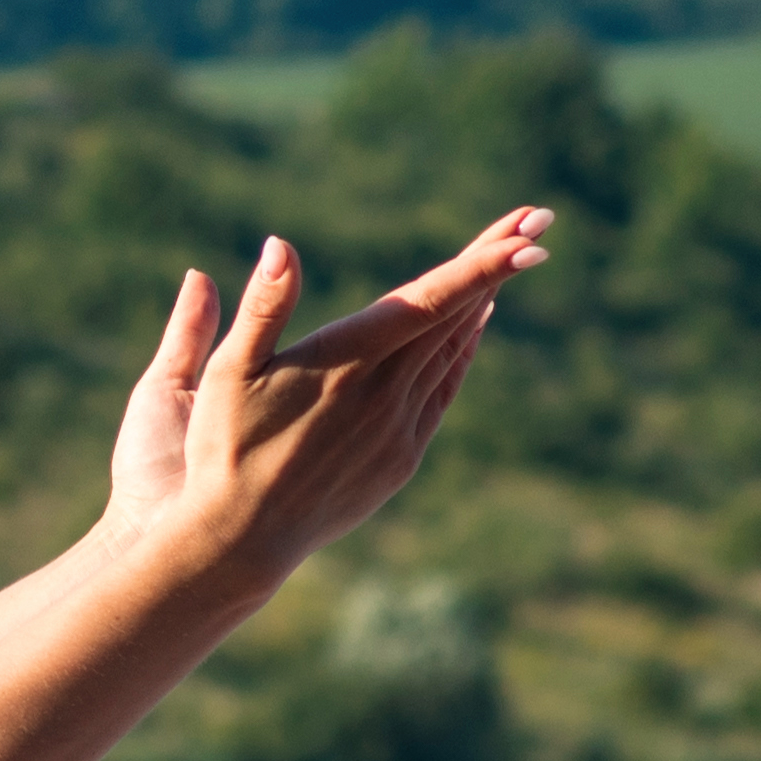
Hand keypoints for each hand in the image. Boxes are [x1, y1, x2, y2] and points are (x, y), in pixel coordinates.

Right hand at [129, 209, 546, 585]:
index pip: (432, 300)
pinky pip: (443, 392)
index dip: (485, 265)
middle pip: (455, 316)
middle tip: (537, 219)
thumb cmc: (223, 450)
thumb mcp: (225, 373)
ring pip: (454, 352)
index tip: (531, 233)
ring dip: (483, 303)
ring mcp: (399, 429)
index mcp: (348, 361)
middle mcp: (386, 393)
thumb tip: (281, 245)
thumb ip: (264, 306)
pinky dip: (461, 353)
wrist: (242, 541)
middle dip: (498, 263)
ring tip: (513, 256)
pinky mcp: (400, 458)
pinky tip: (470, 328)